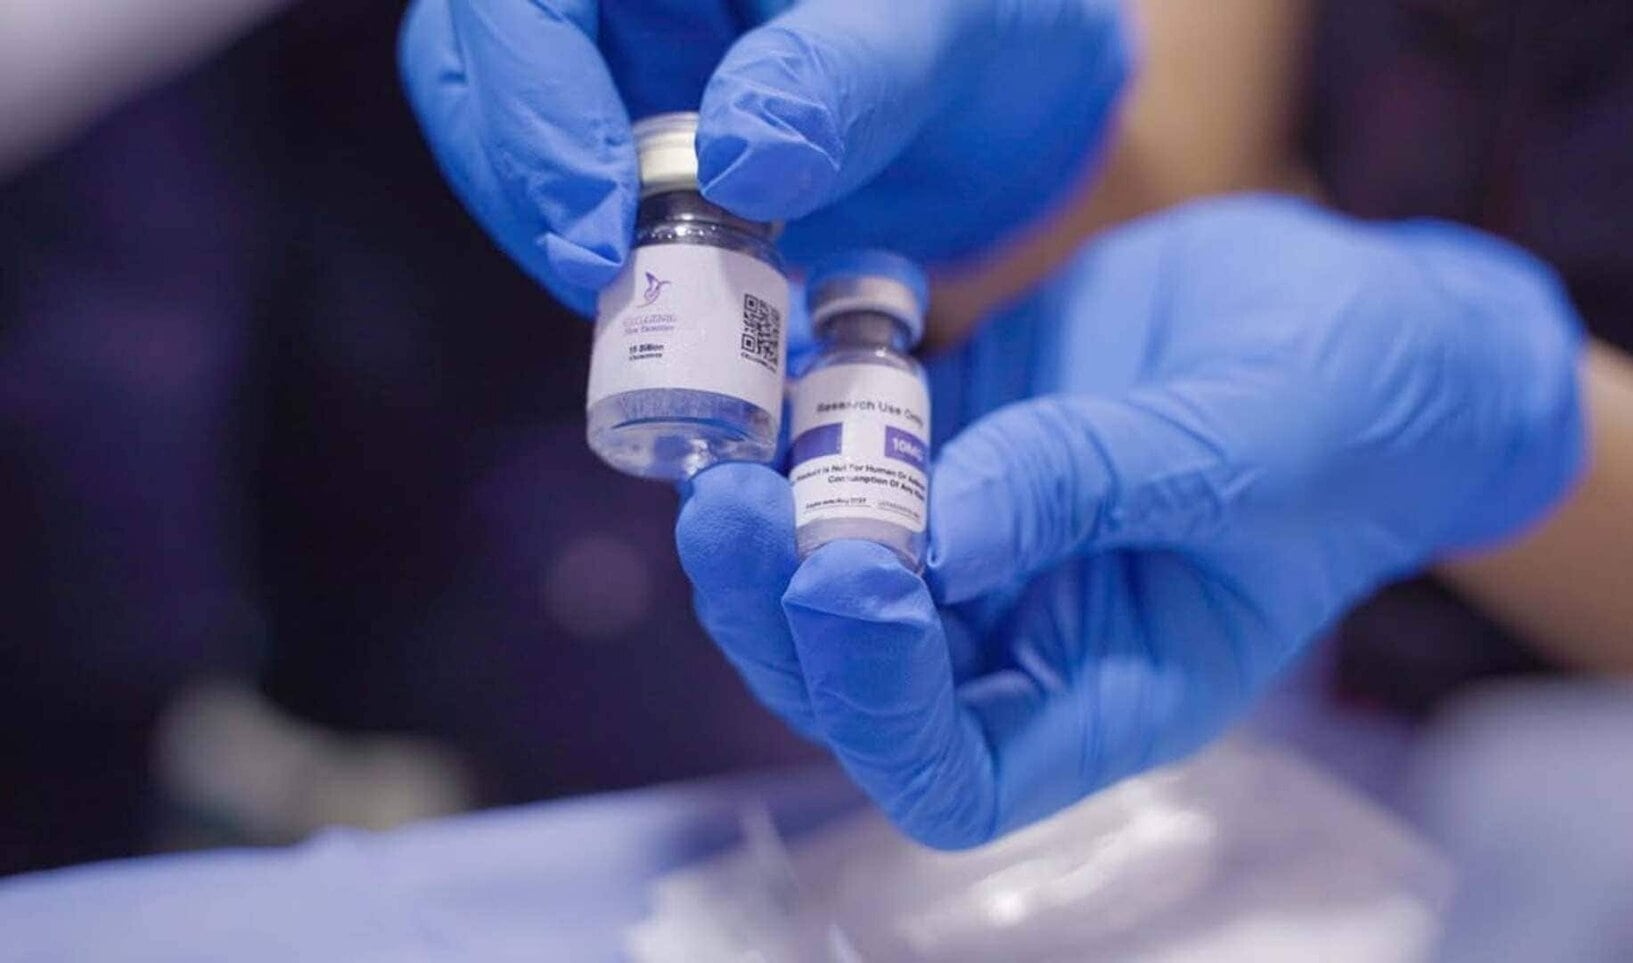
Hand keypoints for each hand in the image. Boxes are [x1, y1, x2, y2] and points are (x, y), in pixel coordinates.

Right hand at [397, 0, 1132, 312]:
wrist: (1034, 101)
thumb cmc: (1006, 27)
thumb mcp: (951, 29)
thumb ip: (849, 72)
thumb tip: (733, 156)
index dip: (530, 99)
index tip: (598, 222)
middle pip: (483, 55)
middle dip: (519, 170)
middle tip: (597, 279)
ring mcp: (627, 55)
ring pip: (512, 128)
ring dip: (552, 223)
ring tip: (642, 302)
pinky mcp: (646, 135)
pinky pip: (579, 193)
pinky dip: (606, 256)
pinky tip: (674, 302)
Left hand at [677, 196, 1584, 847]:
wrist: (1358, 324)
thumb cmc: (1355, 422)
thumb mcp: (1249, 450)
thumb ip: (1092, 483)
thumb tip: (929, 530)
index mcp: (1107, 690)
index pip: (949, 772)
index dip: (874, 703)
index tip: (848, 579)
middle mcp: (1023, 636)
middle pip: (852, 678)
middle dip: (777, 605)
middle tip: (726, 504)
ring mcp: (980, 543)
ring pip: (826, 571)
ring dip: (762, 518)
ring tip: (722, 440)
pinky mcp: (957, 447)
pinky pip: (844, 458)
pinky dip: (794, 423)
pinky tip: (769, 361)